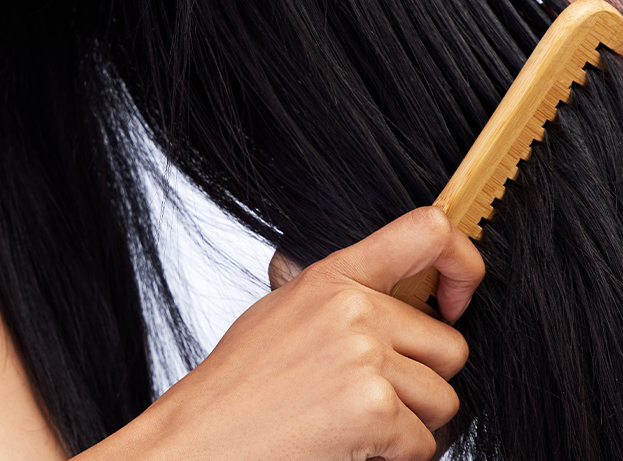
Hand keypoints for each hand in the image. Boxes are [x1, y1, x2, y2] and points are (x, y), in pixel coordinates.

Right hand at [95, 208, 482, 460]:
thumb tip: (401, 309)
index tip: (457, 300)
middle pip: (449, 346)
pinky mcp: (374, 407)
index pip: (427, 231)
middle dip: (422, 380)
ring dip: (411, 423)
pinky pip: (424, 442)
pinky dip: (395, 455)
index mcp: (332, 276)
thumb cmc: (240, 384)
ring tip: (352, 422)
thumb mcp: (285, 312)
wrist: (205, 435)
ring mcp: (365, 355)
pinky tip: (348, 444)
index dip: (464, 263)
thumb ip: (342, 299)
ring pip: (443, 399)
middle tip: (370, 396)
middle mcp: (354, 307)